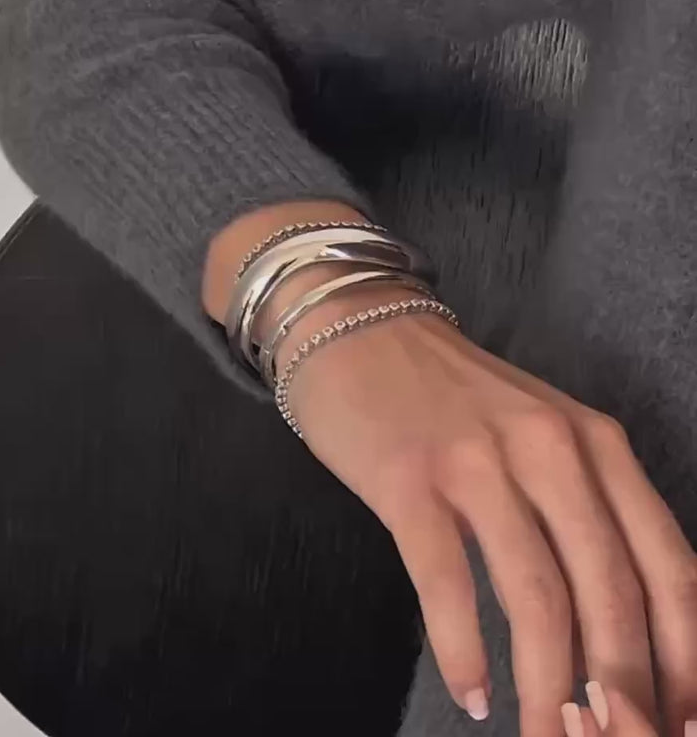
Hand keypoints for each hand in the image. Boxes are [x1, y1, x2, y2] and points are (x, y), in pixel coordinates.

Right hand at [283, 291, 696, 736]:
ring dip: (545, 689)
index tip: (679, 723)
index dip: (686, 660)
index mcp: (597, 443)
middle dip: (620, 692)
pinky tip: (471, 692)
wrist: (358, 326)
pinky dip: (462, 649)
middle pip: (610, 592)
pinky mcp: (408, 478)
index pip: (669, 568)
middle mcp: (549, 448)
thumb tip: (621, 635)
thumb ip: (585, 514)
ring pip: (535, 596)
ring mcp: (476, 460)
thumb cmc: (453, 396)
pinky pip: (445, 580)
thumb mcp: (542, 436)